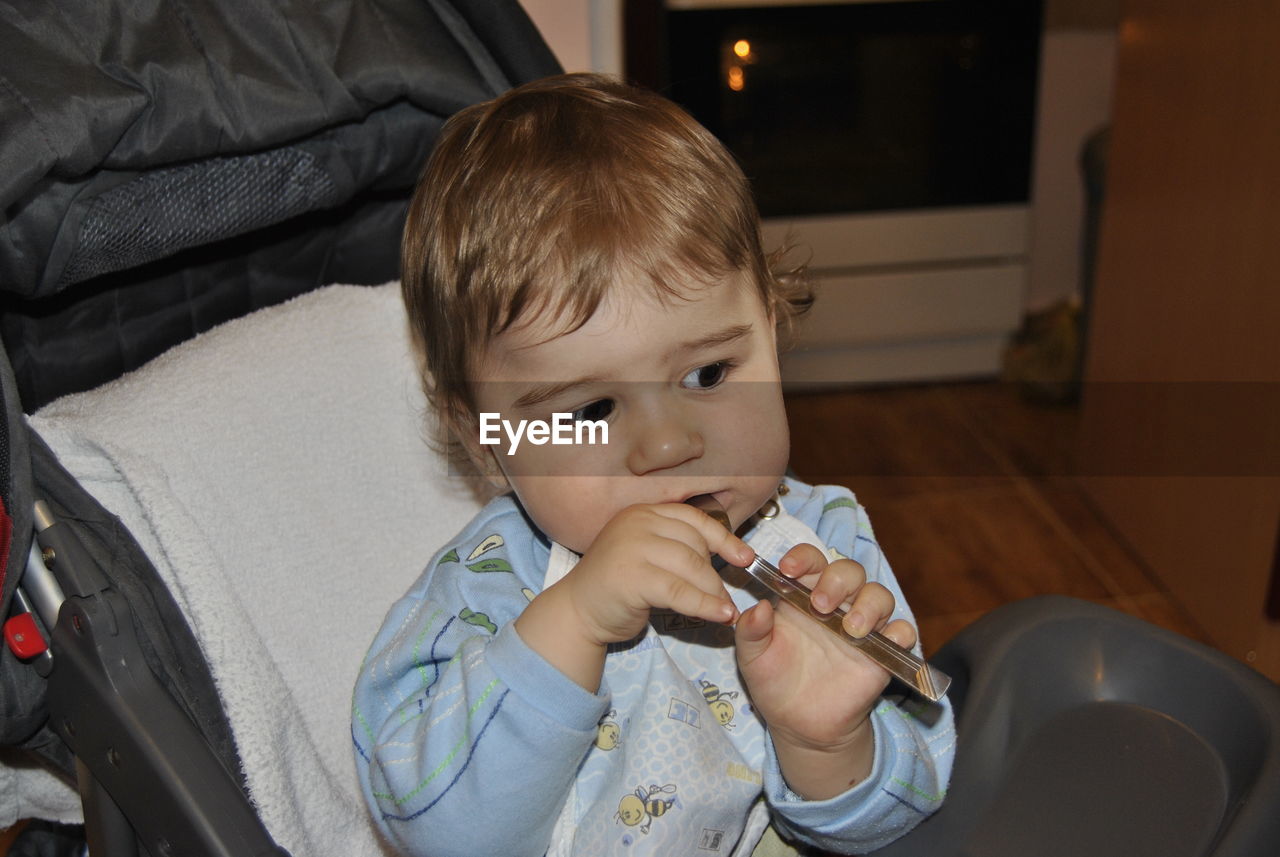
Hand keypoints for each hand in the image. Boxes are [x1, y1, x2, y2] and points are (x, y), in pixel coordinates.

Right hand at [515, 503, 753, 689]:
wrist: (577, 612)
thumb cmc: (617, 587)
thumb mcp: (647, 555)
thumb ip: (675, 546)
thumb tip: (727, 551)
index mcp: (642, 513)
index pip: (693, 518)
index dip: (724, 538)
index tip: (745, 558)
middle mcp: (636, 523)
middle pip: (695, 543)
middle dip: (716, 573)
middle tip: (726, 597)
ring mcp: (632, 547)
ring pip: (691, 566)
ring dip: (714, 591)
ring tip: (726, 610)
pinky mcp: (631, 577)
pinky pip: (680, 591)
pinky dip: (704, 605)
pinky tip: (719, 616)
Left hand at [733, 543, 916, 799]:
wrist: (798, 724)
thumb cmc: (773, 681)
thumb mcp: (752, 657)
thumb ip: (750, 630)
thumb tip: (758, 606)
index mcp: (802, 595)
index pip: (810, 561)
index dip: (803, 558)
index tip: (788, 569)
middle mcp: (836, 604)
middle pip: (849, 571)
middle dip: (837, 581)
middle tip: (820, 605)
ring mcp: (862, 627)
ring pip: (879, 595)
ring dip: (869, 605)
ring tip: (851, 629)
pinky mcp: (883, 652)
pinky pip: (903, 632)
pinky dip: (899, 632)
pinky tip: (884, 641)